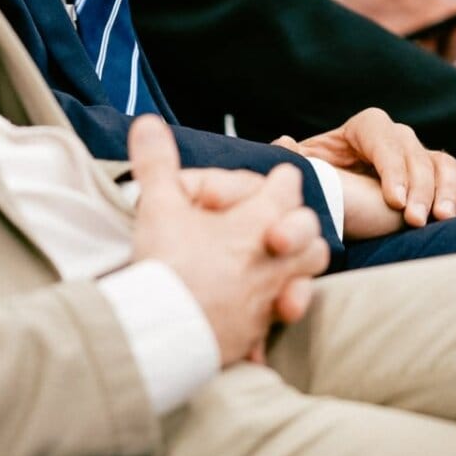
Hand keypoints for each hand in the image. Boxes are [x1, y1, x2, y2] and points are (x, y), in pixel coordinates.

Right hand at [128, 116, 330, 366]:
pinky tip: (253, 313)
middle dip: (292, 223)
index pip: (287, 184)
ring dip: (293, 266)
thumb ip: (157, 161)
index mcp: (259, 221)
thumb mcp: (158, 205)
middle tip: (264, 223)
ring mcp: (270, 297)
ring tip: (266, 262)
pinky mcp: (258, 330)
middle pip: (309, 231)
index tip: (254, 186)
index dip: (272, 180)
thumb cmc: (166, 263)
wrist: (162, 332)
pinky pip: (280, 317)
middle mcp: (275, 258)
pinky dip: (271, 312)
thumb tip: (147, 123)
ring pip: (307, 274)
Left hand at [275, 106, 455, 228]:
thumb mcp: (303, 170)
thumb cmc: (319, 183)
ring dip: (446, 188)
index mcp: (361, 129)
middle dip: (418, 186)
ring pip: (440, 161)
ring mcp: (416, 156)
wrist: (339, 202)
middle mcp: (393, 137)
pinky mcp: (434, 178)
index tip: (393, 200)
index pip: (380, 134)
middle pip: (413, 151)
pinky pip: (454, 177)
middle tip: (415, 219)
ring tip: (443, 218)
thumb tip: (285, 142)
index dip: (390, 164)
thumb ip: (293, 158)